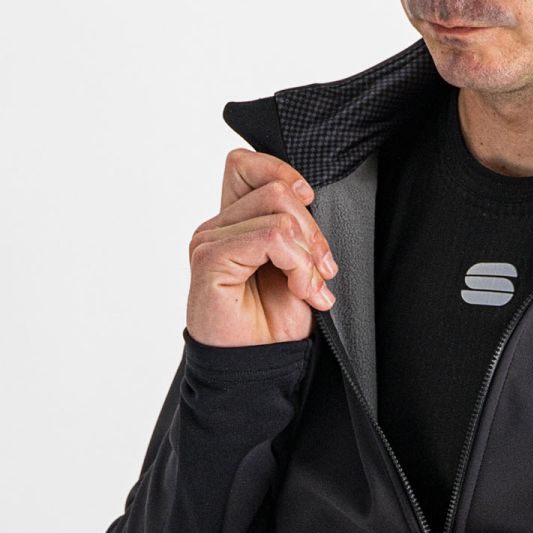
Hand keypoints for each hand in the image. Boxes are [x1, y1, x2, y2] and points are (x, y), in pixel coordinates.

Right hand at [185, 148, 339, 345]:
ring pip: (277, 212)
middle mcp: (217, 226)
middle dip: (312, 229)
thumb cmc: (272, 326)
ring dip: (307, 252)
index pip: (248, 164)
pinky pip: (269, 237)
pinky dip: (297, 263)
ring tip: (310, 287)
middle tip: (323, 271)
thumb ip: (295, 230)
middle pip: (275, 188)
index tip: (312, 207)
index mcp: (234, 222)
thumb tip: (307, 193)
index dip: (284, 174)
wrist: (256, 368)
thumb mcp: (296, 268)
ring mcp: (209, 240)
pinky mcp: (209, 258)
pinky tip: (300, 290)